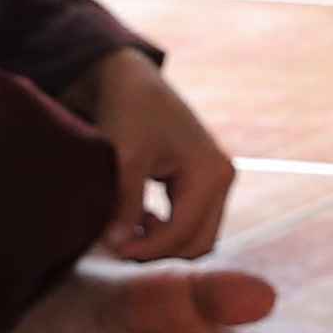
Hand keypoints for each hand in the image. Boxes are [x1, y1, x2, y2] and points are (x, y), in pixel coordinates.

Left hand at [83, 50, 236, 260]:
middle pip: (200, 243)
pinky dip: (165, 230)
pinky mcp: (202, 183)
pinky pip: (190, 222)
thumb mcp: (126, 158)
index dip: (147, 248)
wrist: (132, 81)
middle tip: (119, 247)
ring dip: (163, 243)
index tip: (110, 250)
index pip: (185, 233)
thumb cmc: (131, 113)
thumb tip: (118, 246)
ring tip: (126, 230)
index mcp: (213, 174)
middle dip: (160, 251)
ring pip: (196, 235)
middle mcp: (222, 180)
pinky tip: (137, 219)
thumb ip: (126, 203)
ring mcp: (215, 182)